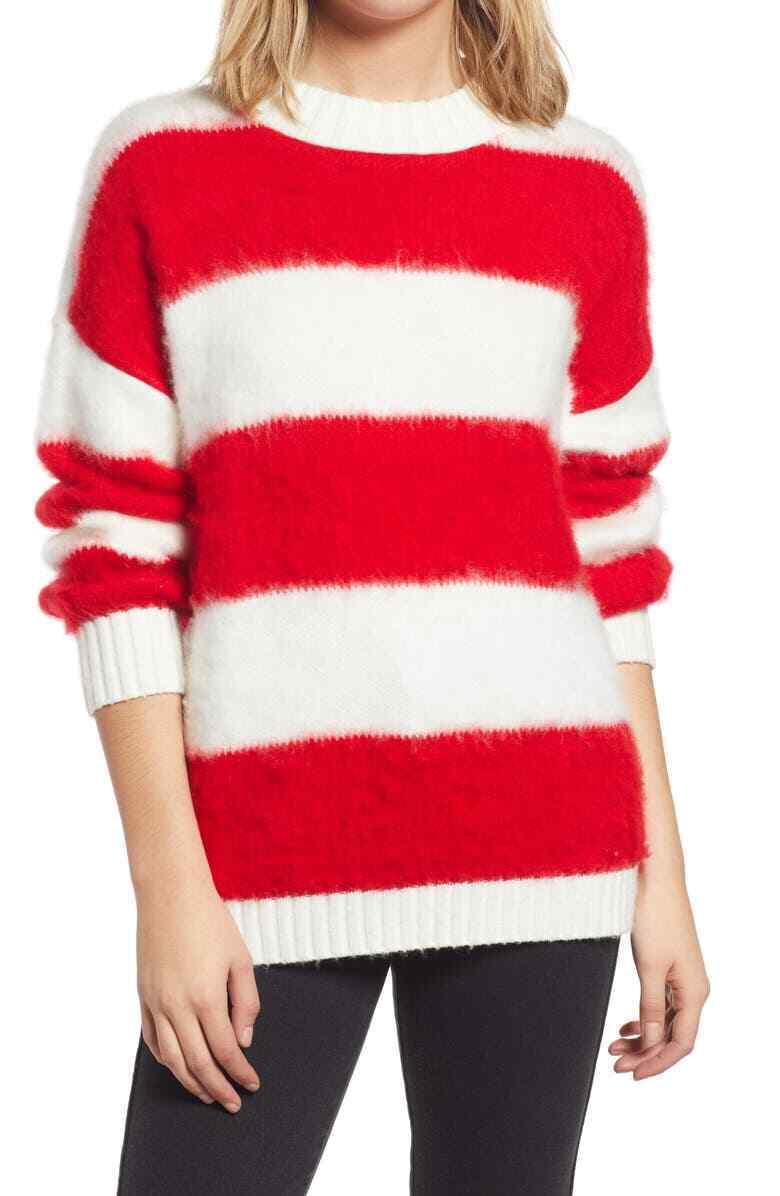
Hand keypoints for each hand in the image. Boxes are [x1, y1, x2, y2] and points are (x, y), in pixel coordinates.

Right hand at [136, 877, 260, 1111]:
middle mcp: (177, 1006)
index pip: (225, 1051)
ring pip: (171, 1059)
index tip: (251, 1085)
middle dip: (217, 1088)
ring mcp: (156, 1003)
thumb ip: (246, 1002)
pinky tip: (179, 1067)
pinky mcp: (143, 996)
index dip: (240, 1073)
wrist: (170, 894)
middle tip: (232, 1102)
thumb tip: (244, 1039)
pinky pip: (153, 1040)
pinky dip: (166, 1060)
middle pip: (197, 1064)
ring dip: (191, 1082)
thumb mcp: (240, 959)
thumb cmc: (210, 922)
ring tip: (207, 1094)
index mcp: (206, 997)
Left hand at [609, 868, 708, 1079]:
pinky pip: (659, 1003)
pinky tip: (625, 1026)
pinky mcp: (669, 966)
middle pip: (671, 1035)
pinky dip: (642, 1017)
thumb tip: (650, 1042)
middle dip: (644, 1053)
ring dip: (641, 1037)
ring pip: (663, 1021)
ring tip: (615, 1047)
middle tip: (615, 1063)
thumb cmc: (655, 916)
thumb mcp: (649, 966)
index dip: (657, 1062)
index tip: (632, 1074)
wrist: (655, 877)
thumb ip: (649, 1006)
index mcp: (694, 992)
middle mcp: (692, 988)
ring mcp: (681, 977)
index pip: (680, 1043)